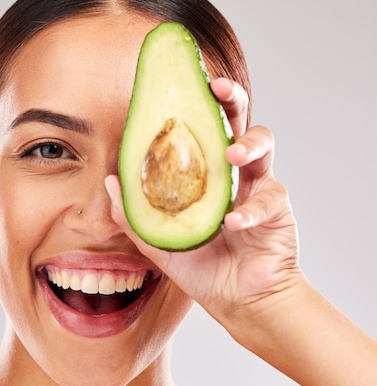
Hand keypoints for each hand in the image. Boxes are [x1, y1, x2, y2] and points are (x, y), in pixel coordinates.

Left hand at [106, 78, 300, 324]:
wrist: (238, 301)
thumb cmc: (202, 268)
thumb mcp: (159, 240)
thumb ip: (134, 213)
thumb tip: (108, 180)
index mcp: (206, 176)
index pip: (201, 131)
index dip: (194, 106)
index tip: (179, 84)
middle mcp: (234, 174)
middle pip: (237, 122)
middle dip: (231, 99)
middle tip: (217, 88)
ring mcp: (258, 188)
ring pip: (263, 147)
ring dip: (247, 144)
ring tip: (230, 154)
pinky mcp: (277, 210)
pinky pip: (267, 200)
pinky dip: (249, 210)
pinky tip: (231, 223)